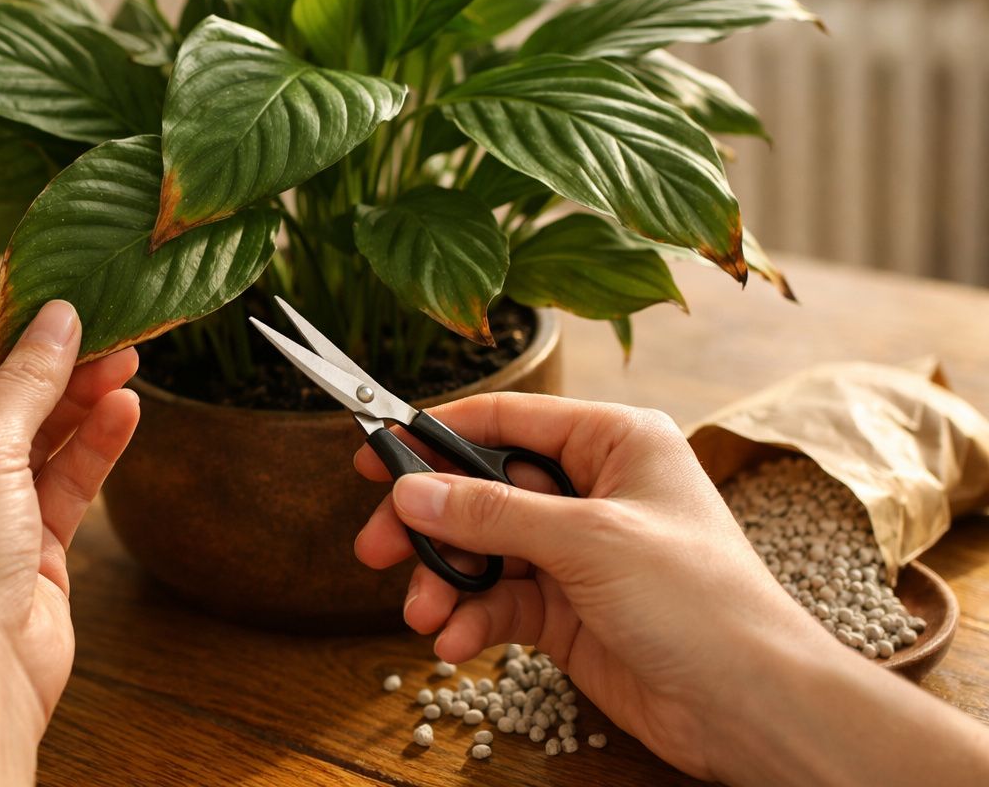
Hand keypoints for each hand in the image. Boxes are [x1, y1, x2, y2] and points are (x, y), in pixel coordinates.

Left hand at [0, 301, 138, 785]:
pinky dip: (92, 448)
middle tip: (108, 329)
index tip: (53, 298)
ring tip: (129, 361)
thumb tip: (58, 319)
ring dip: (79, 403)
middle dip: (53, 368)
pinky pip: (61, 483)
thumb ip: (26, 381)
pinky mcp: (24, 548)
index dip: (2, 332)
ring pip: (36, 441)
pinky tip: (124, 412)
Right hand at [352, 392, 832, 779]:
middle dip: (430, 524)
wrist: (753, 707)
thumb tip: (412, 491)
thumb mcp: (589, 542)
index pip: (505, 420)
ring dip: (446, 581)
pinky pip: (500, 602)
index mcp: (614, 441)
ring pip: (483, 551)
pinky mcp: (568, 609)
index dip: (434, 434)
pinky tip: (456, 642)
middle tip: (375, 548)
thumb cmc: (703, 603)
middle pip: (482, 488)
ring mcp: (577, 552)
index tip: (373, 451)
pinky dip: (472, 620)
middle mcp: (592, 489)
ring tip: (423, 613)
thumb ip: (493, 513)